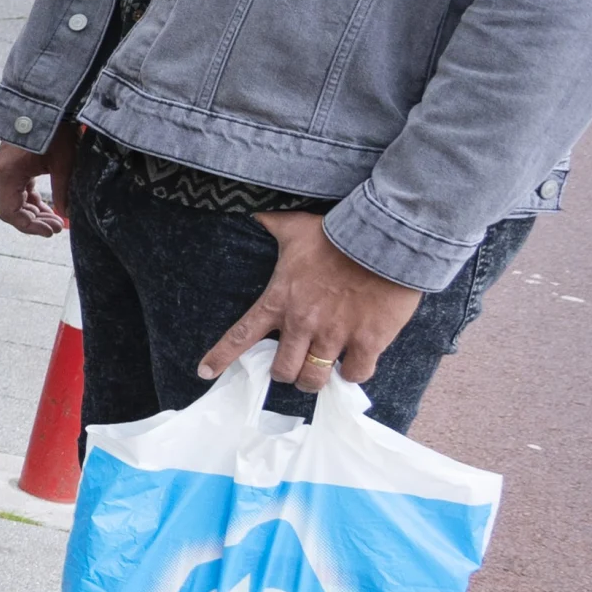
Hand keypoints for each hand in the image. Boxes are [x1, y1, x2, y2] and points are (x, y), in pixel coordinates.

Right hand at [0, 129, 74, 236]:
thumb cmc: (54, 131)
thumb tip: (66, 216)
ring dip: (33, 212)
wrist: (45, 103)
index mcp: (7, 174)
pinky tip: (49, 206)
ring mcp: (3, 169)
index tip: (52, 231)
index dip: (30, 227)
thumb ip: (63, 192)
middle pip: (11, 209)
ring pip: (14, 201)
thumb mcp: (63, 164)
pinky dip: (31, 200)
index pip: (10, 213)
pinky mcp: (11, 165)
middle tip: (58, 227)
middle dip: (34, 221)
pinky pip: (17, 190)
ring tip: (57, 220)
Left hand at [205, 212, 421, 388]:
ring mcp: (334, 335)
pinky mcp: (368, 341)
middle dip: (285, 372)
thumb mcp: (296, 228)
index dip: (221, 357)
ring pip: (313, 379)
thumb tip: (255, 212)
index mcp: (279, 301)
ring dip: (314, 380)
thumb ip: (273, 224)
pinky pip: (355, 374)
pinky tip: (354, 365)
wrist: (386, 238)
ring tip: (319, 372)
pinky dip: (353, 374)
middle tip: (294, 366)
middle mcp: (302, 323)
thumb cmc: (338, 234)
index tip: (205, 372)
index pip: (240, 336)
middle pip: (282, 370)